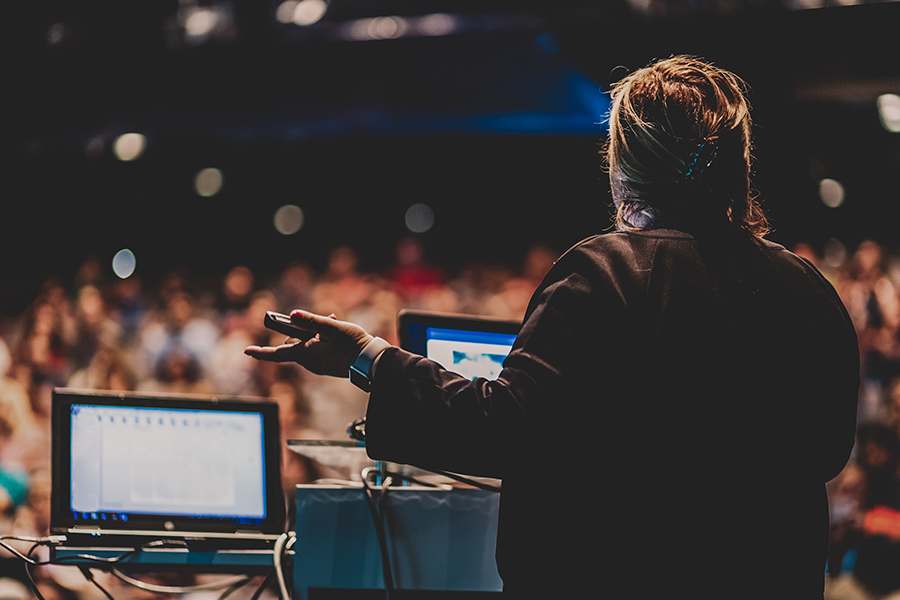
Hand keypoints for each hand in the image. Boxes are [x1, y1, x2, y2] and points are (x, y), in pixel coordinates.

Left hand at [244, 310, 373, 377]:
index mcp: (306, 354)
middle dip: (302, 331)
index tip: (247, 350)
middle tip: (323, 319)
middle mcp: (309, 362)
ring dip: (315, 334)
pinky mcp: (326, 365)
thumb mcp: (331, 327)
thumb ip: (310, 321)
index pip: (277, 353)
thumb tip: (292, 314)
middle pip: (294, 344)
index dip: (261, 351)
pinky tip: (336, 334)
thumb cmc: (352, 344)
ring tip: (334, 324)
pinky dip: (322, 341)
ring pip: (307, 346)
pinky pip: (317, 351)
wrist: (369, 361)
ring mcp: (317, 365)